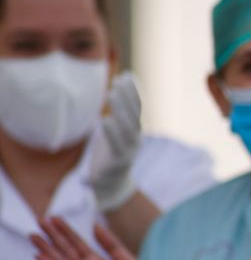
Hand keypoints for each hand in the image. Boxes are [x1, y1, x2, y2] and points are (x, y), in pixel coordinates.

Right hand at [30, 217, 148, 259]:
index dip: (66, 230)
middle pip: (65, 249)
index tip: (55, 217)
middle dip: (52, 235)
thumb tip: (96, 225)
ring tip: (34, 236)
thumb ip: (110, 243)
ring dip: (46, 248)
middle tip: (39, 220)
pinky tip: (40, 256)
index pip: (77, 242)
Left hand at [90, 72, 141, 211]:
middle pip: (134, 114)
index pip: (137, 107)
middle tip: (119, 79)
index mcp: (135, 131)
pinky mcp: (118, 162)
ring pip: (127, 127)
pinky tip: (104, 120)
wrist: (110, 184)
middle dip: (127, 96)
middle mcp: (135, 139)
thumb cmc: (110, 155)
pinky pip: (116, 145)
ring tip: (112, 93)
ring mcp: (128, 151)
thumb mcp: (115, 133)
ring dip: (121, 109)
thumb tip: (116, 90)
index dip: (133, 91)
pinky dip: (111, 132)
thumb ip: (118, 115)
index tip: (127, 75)